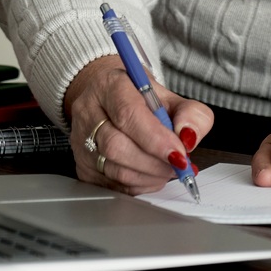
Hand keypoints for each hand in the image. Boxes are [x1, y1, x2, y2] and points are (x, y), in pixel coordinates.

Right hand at [63, 53, 212, 194]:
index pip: (128, 114)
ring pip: (113, 168)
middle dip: (154, 162)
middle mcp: (88, 111)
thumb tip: (189, 137)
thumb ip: (190, 113)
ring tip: (168, 169)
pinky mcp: (82, 165)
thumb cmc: (140, 98)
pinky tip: (152, 175)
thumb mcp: (170, 96)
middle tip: (178, 164)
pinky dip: (139, 185)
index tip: (180, 153)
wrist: (110, 99)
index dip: (156, 139)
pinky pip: (111, 184)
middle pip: (116, 145)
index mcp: (110, 85)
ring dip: (149, 176)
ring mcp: (80, 140)